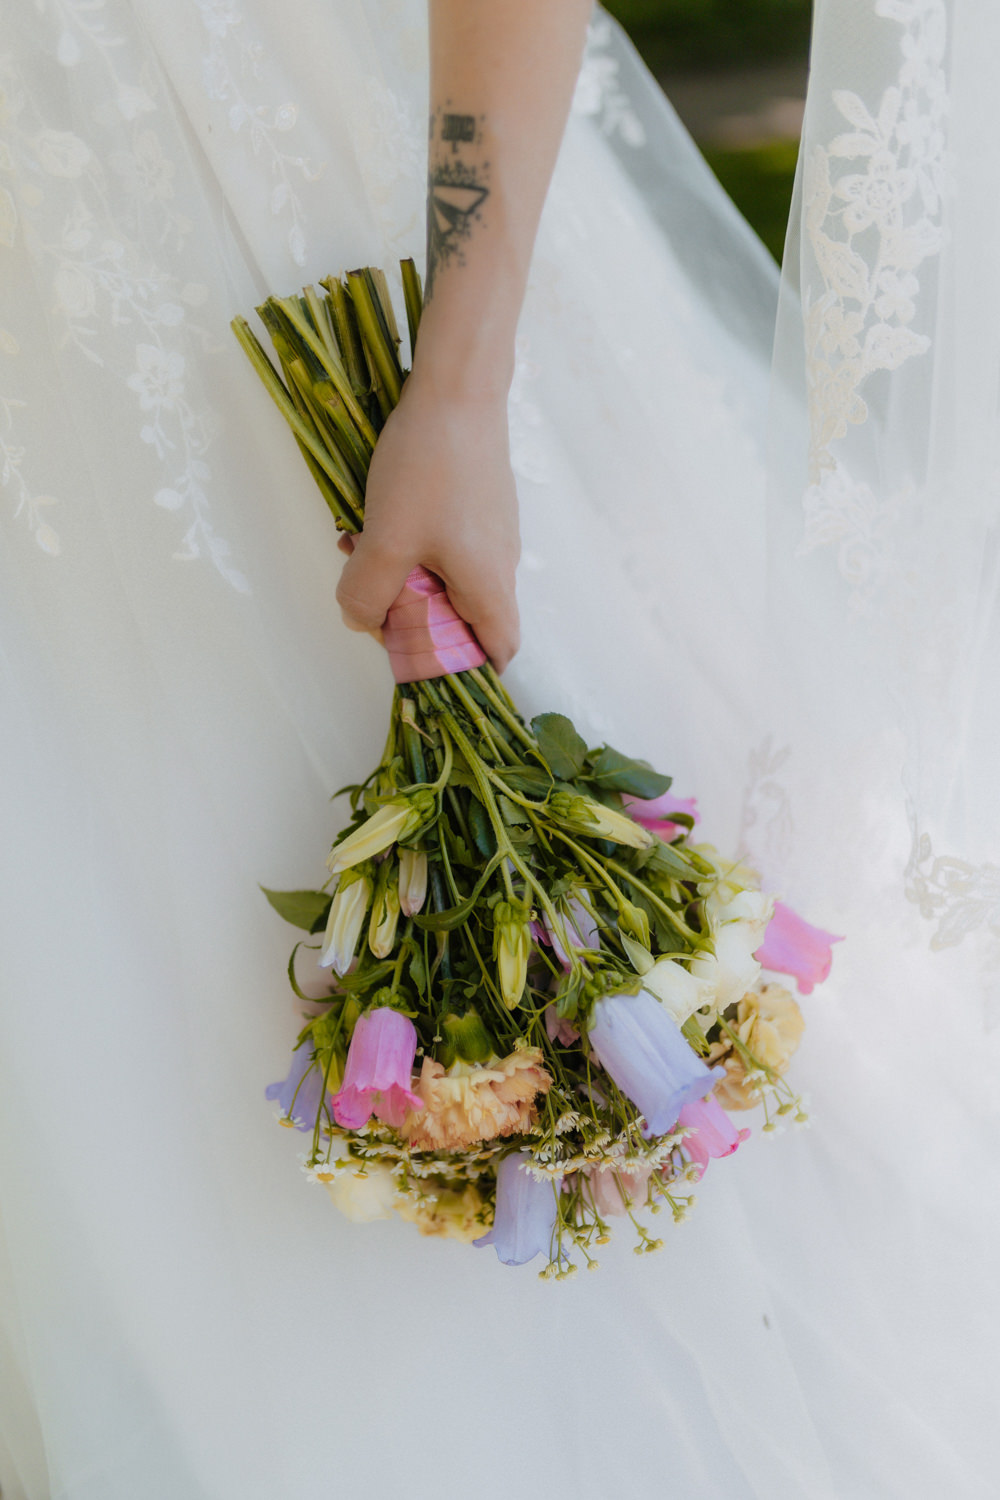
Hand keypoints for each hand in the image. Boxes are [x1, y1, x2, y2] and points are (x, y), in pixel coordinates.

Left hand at [335, 369, 520, 671]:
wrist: (457, 387)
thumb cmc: (429, 468)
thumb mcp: (386, 540)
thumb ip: (367, 593)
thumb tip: (362, 622)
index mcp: (489, 585)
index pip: (497, 652)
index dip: (467, 671)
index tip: (424, 665)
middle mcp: (500, 563)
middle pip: (465, 618)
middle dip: (415, 618)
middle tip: (373, 602)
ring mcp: (493, 530)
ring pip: (448, 577)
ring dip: (405, 576)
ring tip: (362, 552)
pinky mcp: (480, 501)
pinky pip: (447, 543)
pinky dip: (413, 545)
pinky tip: (377, 519)